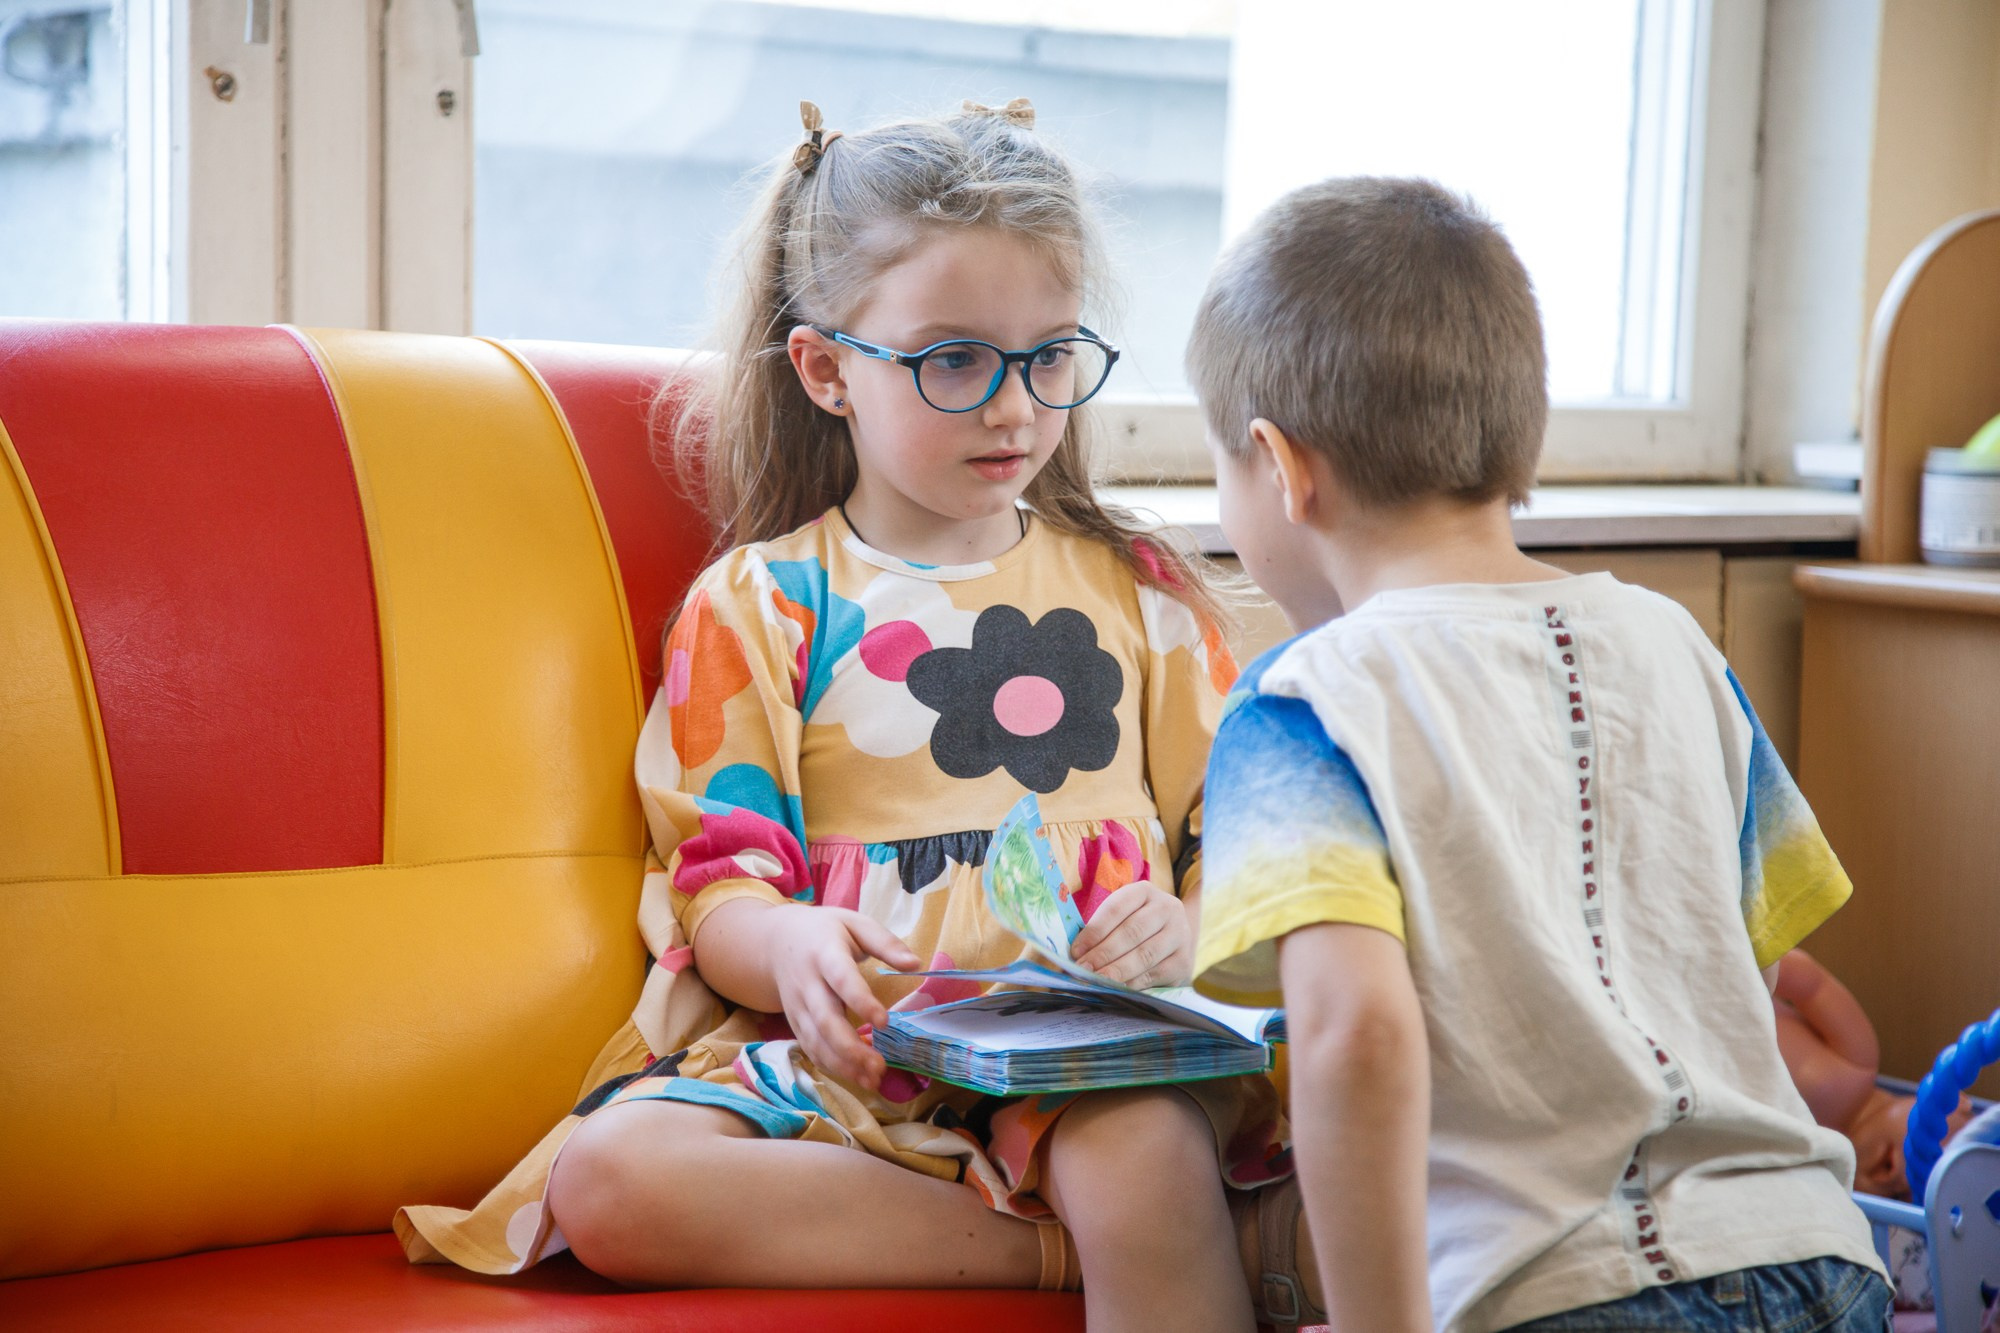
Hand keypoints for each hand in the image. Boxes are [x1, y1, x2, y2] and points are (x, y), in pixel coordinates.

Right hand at [768, 907, 920, 1092]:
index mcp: (825, 953)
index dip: (861, 1001)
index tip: (884, 1022)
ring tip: (873, 1079)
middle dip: (851, 1047)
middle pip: (825, 1020)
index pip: (841, 980)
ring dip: (843, 1065)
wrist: (775, 941)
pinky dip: (831, 1066)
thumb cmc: (825, 931)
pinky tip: (856, 1076)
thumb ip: (885, 943)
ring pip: (815, 1041)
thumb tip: (916, 964)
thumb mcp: (855, 923)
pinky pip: (810, 1049)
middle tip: (881, 1065)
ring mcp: (797, 1006)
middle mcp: (807, 983)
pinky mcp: (794, 1022)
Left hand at [1070, 880, 1192, 987]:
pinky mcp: (1184, 960)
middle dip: (1103, 953)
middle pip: (1131, 932)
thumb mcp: (1122, 917)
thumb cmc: (1136, 928)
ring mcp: (1180, 933)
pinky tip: (1118, 988)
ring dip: (1117, 970)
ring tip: (1097, 980)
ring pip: (1144, 954)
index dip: (1094, 931)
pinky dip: (1134, 983)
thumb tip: (1076, 954)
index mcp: (1144, 891)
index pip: (1116, 908)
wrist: (1174, 939)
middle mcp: (1167, 907)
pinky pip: (1155, 973)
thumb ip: (1101, 930)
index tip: (1075, 951)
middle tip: (1083, 970)